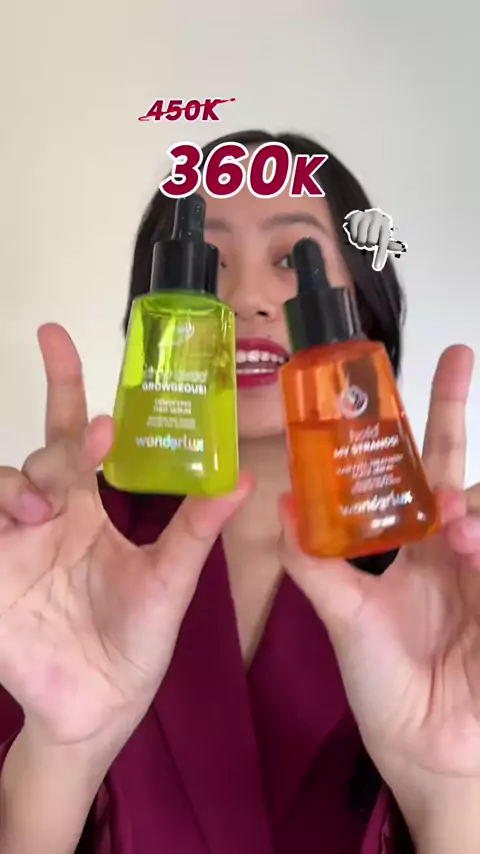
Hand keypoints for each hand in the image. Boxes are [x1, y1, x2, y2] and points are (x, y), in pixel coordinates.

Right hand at [0, 324, 250, 749]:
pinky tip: (12, 525)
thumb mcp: (170, 581)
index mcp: (89, 507)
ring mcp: (14, 545)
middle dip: (60, 449)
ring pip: (2, 483)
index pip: (73, 433)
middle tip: (89, 451)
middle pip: (42, 455)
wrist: (101, 704)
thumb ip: (197, 530)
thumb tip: (241, 479)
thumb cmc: (136, 641)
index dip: (63, 381)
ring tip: (42, 510)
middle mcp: (49, 515)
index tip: (55, 333)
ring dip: (21, 484)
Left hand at [280, 345, 479, 816]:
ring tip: (453, 523)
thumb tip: (282, 502)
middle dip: (454, 411)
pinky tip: (472, 545)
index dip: (405, 426)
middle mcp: (448, 545)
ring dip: (470, 506)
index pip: (408, 471)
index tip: (391, 380)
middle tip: (456, 357)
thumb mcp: (344, 619)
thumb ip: (316, 563)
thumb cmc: (386, 687)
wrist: (429, 752)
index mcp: (408, 545)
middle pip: (453, 467)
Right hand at [343, 207, 406, 270]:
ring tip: (361, 236)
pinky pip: (353, 237)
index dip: (380, 256)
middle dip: (368, 245)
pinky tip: (355, 232)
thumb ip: (391, 245)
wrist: (361, 217)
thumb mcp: (383, 236)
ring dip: (360, 243)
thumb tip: (403, 248)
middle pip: (371, 242)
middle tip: (368, 239)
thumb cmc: (375, 229)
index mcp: (386, 222)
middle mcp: (377, 216)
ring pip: (361, 240)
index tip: (377, 267)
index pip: (384, 242)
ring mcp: (365, 215)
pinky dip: (353, 239)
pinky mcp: (355, 216)